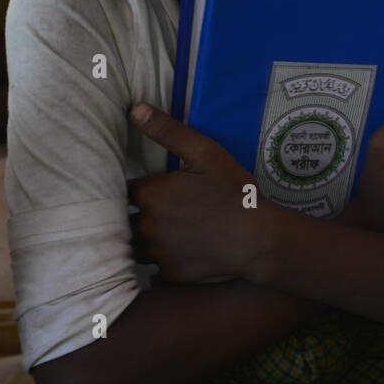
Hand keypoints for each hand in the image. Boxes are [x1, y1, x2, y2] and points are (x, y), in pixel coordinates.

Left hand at [127, 103, 263, 283]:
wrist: (258, 240)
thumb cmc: (233, 193)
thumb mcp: (205, 153)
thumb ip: (167, 130)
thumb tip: (134, 108)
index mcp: (150, 195)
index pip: (125, 190)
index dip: (135, 188)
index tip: (146, 188)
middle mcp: (146, 226)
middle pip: (125, 220)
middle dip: (134, 215)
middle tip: (157, 211)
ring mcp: (157, 254)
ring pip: (135, 247)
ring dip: (143, 240)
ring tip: (163, 233)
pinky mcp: (170, 275)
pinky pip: (153, 272)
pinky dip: (159, 264)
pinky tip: (175, 256)